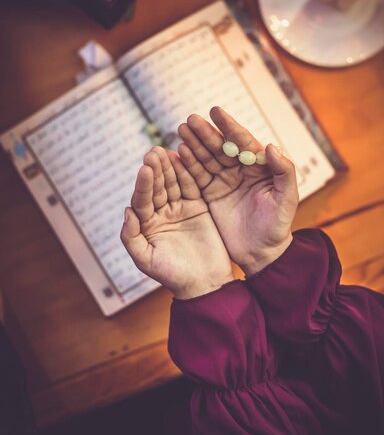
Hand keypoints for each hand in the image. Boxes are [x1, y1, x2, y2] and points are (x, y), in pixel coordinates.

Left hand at [121, 145, 233, 299]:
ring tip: (166, 151)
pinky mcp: (198, 206)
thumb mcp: (147, 260)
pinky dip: (189, 173)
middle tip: (154, 152)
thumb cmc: (173, 276)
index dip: (143, 185)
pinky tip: (185, 158)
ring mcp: (180, 208)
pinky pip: (192, 186)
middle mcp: (161, 213)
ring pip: (173, 184)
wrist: (205, 283)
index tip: (145, 169)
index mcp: (146, 225)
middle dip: (155, 170)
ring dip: (170, 167)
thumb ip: (132, 237)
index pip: (142, 200)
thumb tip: (127, 212)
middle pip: (157, 187)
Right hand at [177, 107, 298, 275]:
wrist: (262, 254)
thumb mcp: (287, 199)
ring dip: (193, 144)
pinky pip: (196, 177)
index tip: (215, 111)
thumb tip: (271, 146)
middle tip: (190, 120)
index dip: (229, 126)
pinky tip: (176, 154)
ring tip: (180, 131)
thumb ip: (283, 171)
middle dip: (206, 133)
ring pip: (206, 158)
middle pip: (220, 147)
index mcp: (259, 166)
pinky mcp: (210, 194)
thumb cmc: (279, 226)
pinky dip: (186, 165)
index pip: (242, 141)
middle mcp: (240, 170)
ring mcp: (223, 181)